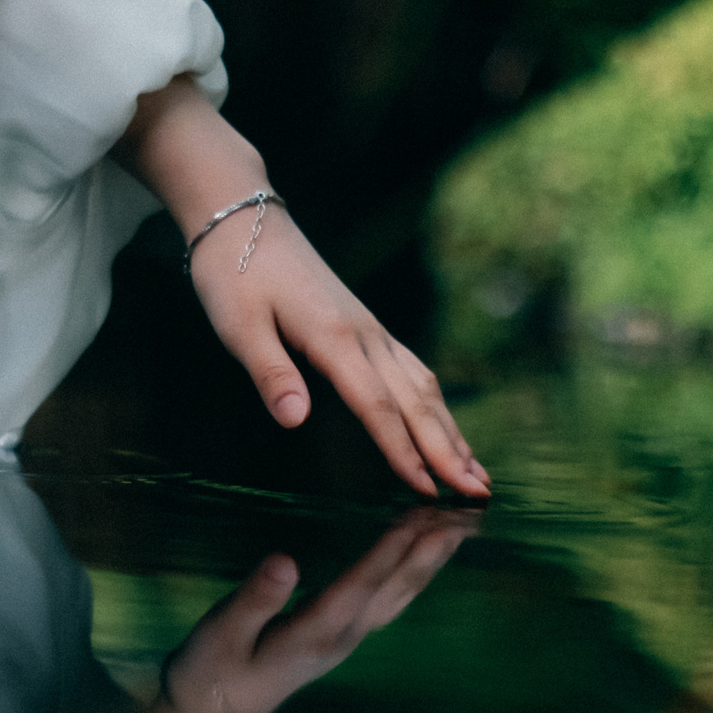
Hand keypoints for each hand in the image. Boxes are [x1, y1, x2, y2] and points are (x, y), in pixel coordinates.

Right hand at [97, 509, 475, 712]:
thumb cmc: (209, 673)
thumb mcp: (220, 634)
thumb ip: (254, 600)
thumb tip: (285, 562)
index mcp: (313, 634)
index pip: (361, 585)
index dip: (391, 549)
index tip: (421, 516)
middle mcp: (341, 638)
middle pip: (396, 590)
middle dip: (431, 551)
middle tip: (466, 514)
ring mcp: (346, 640)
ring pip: (399, 596)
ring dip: (430, 560)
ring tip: (459, 527)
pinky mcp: (341, 637)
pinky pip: (388, 599)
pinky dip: (411, 571)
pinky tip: (421, 553)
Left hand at [115, 77, 489, 498]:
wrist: (243, 219)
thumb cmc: (234, 273)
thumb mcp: (238, 326)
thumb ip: (271, 373)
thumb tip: (296, 420)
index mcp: (333, 337)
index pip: (376, 406)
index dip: (402, 451)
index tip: (428, 490)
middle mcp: (363, 334)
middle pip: (415, 401)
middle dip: (448, 450)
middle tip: (478, 494)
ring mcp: (369, 328)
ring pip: (422, 386)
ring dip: (451, 431)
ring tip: (476, 471)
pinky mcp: (365, 326)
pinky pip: (412, 370)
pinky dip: (435, 405)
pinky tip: (445, 424)